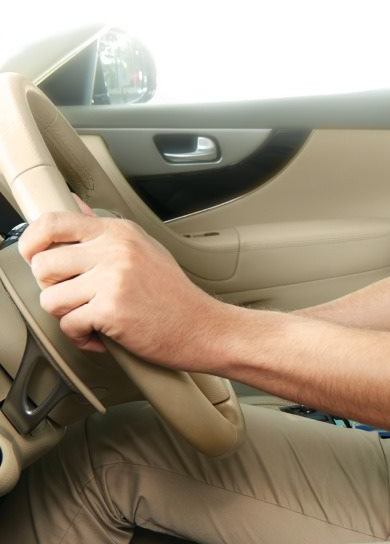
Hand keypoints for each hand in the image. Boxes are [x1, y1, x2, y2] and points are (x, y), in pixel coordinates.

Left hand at [17, 211, 226, 369]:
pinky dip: (81, 337)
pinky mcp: (112, 310)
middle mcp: (115, 251)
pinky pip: (69, 325)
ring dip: (66, 315)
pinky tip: (101, 333)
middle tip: (75, 296)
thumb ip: (105, 231)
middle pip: (42, 264)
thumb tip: (73, 206)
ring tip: (91, 316)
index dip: (31, 241)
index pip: (53, 222)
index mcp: (120, 233)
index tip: (34, 256)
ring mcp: (113, 279)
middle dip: (51, 287)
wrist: (203, 327)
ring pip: (50, 298)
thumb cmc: (174, 295)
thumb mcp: (144, 249)